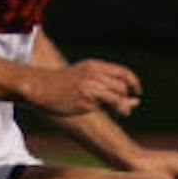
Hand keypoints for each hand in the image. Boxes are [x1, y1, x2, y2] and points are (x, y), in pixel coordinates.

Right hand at [26, 58, 141, 117]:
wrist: (40, 86)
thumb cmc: (61, 85)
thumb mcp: (84, 77)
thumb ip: (105, 85)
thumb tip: (134, 100)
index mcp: (94, 66)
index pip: (123, 72)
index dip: (134, 82)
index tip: (137, 92)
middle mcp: (95, 74)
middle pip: (122, 84)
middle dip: (127, 96)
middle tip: (125, 108)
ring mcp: (90, 85)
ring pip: (118, 94)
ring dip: (124, 106)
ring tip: (122, 113)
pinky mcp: (86, 98)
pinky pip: (106, 104)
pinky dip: (113, 109)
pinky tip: (108, 113)